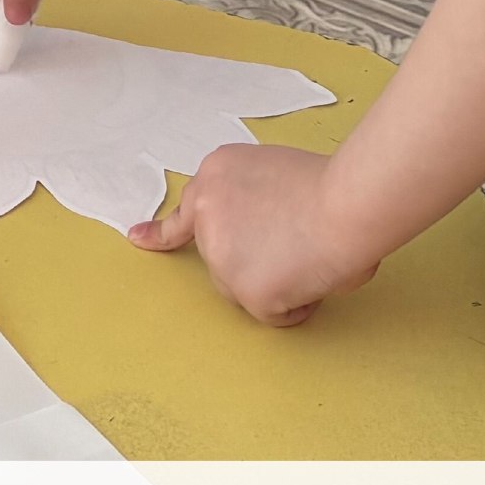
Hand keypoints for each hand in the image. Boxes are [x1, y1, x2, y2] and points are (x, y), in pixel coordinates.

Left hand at [129, 141, 379, 324]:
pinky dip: (296, 305)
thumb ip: (252, 198)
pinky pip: (273, 313)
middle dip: (249, 263)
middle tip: (289, 251)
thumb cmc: (332, 188)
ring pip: (243, 288)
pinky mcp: (243, 289)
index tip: (138, 238)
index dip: (163, 230)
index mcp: (215, 174)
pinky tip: (311, 277)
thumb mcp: (273, 172)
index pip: (184, 210)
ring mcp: (219, 252)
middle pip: (221, 257)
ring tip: (308, 257)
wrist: (347, 205)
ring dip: (275, 282)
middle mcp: (205, 211)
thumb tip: (264, 232)